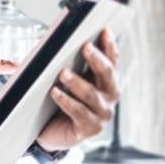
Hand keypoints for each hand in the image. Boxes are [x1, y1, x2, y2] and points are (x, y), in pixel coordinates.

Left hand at [37, 29, 120, 152]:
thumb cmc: (60, 101)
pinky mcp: (89, 129)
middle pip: (107, 75)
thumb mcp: (65, 79)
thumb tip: (53, 44)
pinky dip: (66, 101)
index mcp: (106, 81)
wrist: (52, 132)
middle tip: (85, 46)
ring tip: (63, 73)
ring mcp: (101, 114)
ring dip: (77, 82)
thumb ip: (66, 63)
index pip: (112, 60)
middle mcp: (109, 97)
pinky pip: (78, 112)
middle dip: (97, 59)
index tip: (104, 31)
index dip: (110, 46)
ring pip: (91, 94)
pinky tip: (55, 92)